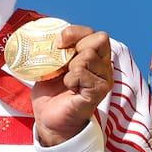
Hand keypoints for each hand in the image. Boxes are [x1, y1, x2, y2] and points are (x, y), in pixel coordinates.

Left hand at [31, 25, 112, 146]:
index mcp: (95, 56)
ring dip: (70, 65)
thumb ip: (56, 50)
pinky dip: (70, 78)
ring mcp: (103, 79)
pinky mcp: (98, 91)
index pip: (94, 33)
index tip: (58, 43)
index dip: (75, 32)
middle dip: (76, 45)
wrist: (50, 119)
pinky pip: (81, 73)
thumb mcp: (52, 64)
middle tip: (63, 61)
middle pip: (100, 39)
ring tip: (65, 79)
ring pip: (88, 56)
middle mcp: (103, 66)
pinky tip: (69, 88)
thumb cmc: (52, 92)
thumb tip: (48, 37)